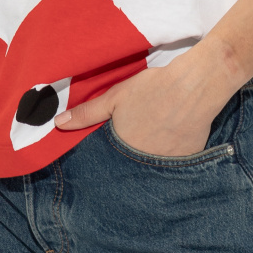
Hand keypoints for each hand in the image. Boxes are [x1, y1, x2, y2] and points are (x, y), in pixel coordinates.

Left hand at [55, 44, 237, 157]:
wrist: (194, 86)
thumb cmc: (153, 89)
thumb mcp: (115, 97)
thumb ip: (86, 114)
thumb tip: (58, 124)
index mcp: (124, 149)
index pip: (110, 164)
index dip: (109, 159)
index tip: (112, 152)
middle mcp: (144, 162)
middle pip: (133, 165)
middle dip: (130, 159)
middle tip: (137, 140)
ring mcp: (168, 164)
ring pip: (154, 166)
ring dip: (151, 158)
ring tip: (154, 140)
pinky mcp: (189, 160)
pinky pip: (175, 163)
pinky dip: (171, 156)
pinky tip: (172, 139)